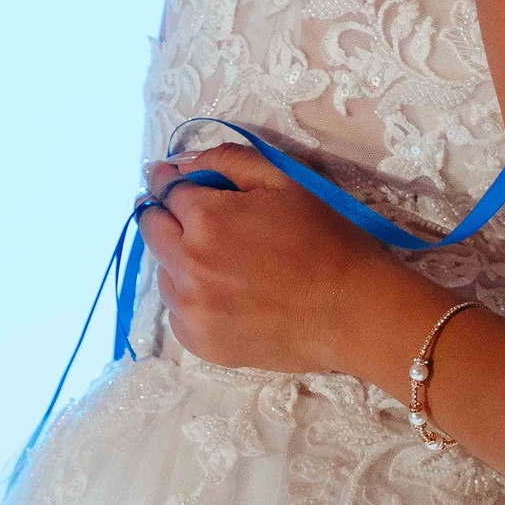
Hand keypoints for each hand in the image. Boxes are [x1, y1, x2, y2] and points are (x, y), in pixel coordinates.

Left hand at [138, 143, 404, 373]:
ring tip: (222, 261)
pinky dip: (191, 298)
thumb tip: (180, 163)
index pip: (165, 190)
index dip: (169, 181)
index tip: (174, 181)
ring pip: (163, 271)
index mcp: (207, 219)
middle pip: (151, 229)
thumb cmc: (325, 239)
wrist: (353, 312)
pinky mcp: (200, 343)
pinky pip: (177, 312)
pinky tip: (226, 294)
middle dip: (167, 215)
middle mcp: (187, 265)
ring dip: (179, 259)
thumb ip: (227, 160)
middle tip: (197, 218)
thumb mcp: (285, 181)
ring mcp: (190, 310)